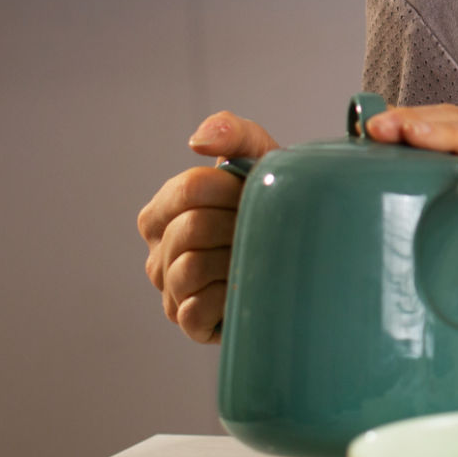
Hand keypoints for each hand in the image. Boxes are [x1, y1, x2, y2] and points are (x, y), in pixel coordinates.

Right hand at [138, 111, 278, 342]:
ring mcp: (170, 291)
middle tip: (260, 228)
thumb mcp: (258, 155)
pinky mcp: (189, 324)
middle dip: (236, 224)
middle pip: (191, 229)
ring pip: (192, 268)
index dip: (230, 190)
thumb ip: (231, 132)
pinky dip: (227, 296)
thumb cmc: (270, 199)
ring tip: (254, 254)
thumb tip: (197, 142)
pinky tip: (245, 286)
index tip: (253, 194)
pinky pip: (198, 310)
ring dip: (234, 258)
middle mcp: (157, 254)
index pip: (187, 190)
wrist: (300, 249)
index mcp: (160, 213)